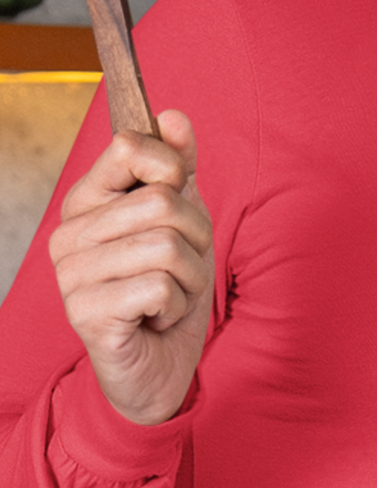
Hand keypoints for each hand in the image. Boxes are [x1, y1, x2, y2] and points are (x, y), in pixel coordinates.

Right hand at [48, 111, 212, 426]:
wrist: (158, 370)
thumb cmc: (168, 295)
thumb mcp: (184, 225)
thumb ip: (176, 170)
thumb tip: (173, 117)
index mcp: (87, 203)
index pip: (129, 148)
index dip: (172, 168)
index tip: (178, 195)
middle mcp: (69, 234)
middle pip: (163, 203)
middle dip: (196, 241)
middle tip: (180, 272)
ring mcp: (71, 274)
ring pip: (167, 246)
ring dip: (190, 279)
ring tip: (169, 297)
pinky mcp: (86, 312)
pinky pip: (159, 287)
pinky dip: (176, 306)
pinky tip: (156, 319)